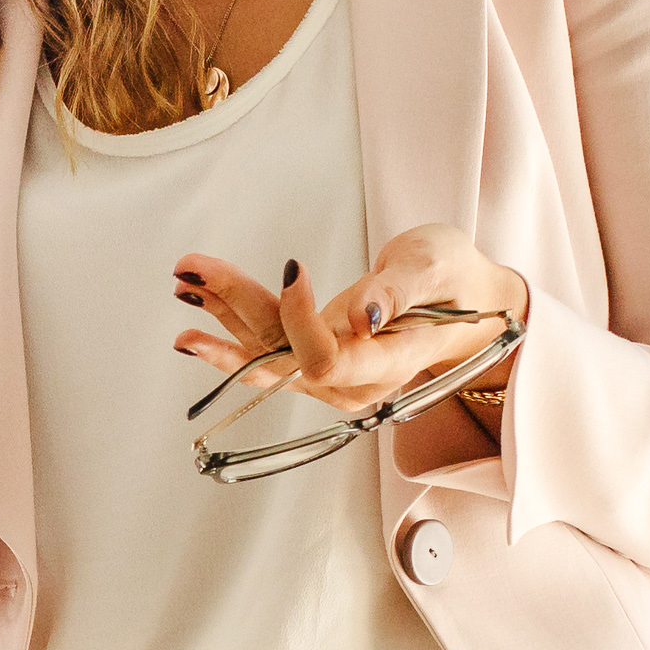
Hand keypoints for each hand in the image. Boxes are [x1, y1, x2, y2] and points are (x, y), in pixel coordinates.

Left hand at [170, 223, 528, 407]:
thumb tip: (362, 317)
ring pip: (266, 350)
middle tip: (189, 273)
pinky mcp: (317, 358)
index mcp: (388, 364)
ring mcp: (332, 374)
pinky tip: (198, 301)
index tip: (292, 267)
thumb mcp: (438, 268)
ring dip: (220, 316)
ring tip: (181, 281)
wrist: (468, 301)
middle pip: (281, 355)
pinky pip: (270, 343)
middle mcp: (353, 381)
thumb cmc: (459, 280)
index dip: (299, 320)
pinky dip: (233, 317)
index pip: (325, 358)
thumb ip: (401, 292)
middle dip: (232, 312)